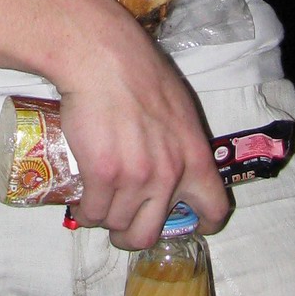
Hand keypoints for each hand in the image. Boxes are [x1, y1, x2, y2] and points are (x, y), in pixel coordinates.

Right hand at [55, 42, 232, 250]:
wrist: (105, 60)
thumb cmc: (141, 75)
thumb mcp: (180, 111)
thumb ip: (180, 146)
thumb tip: (173, 166)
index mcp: (196, 158)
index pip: (213, 209)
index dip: (200, 224)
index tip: (186, 223)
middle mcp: (170, 175)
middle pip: (149, 233)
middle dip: (132, 235)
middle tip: (122, 225)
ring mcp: (136, 178)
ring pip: (117, 224)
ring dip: (105, 219)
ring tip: (97, 204)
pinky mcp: (103, 175)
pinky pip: (92, 213)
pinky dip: (85, 213)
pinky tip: (81, 202)